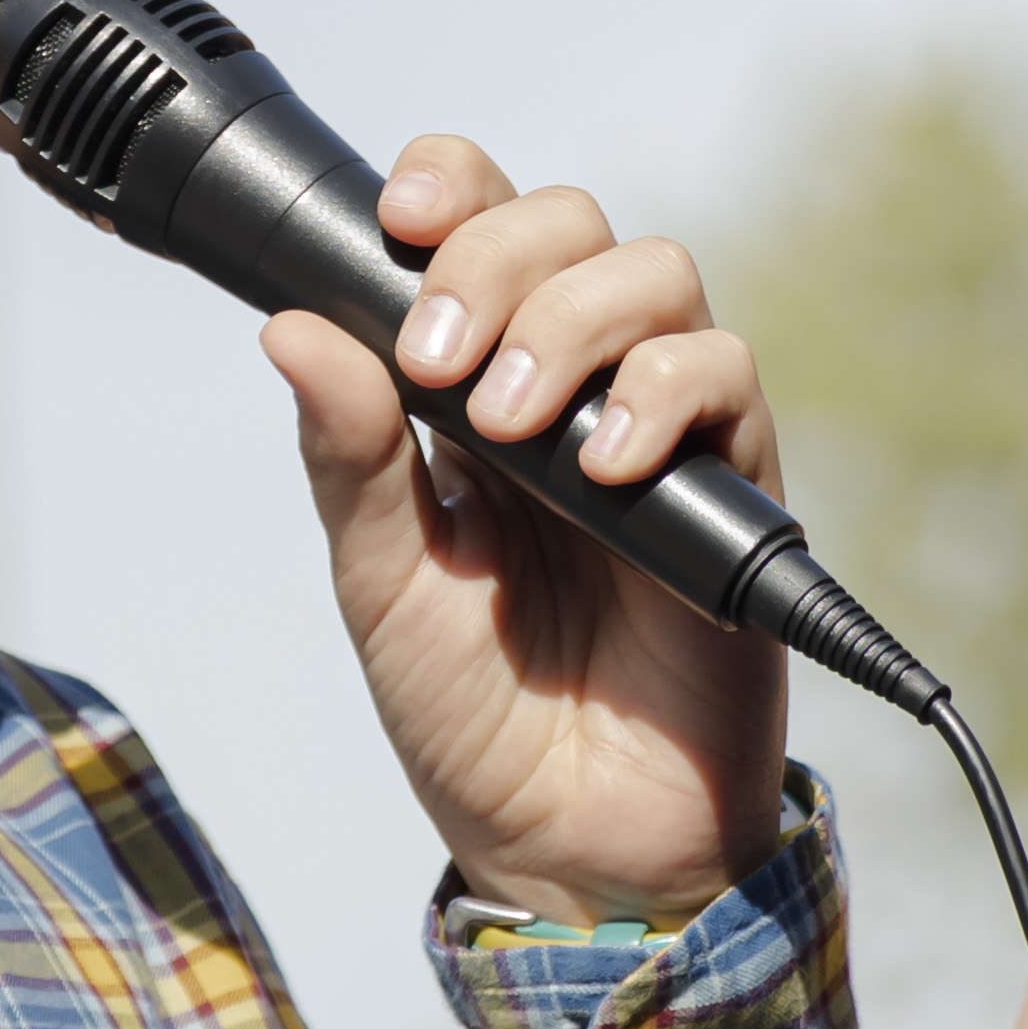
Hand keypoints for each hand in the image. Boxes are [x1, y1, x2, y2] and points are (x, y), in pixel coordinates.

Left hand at [263, 133, 789, 929]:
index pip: (480, 221)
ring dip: (572, 322)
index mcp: (478, 379)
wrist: (565, 843)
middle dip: (494, 261)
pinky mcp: (736, 485)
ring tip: (511, 425)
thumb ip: (347, 455)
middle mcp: (577, 378)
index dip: (451, 185)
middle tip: (436, 363)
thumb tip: (291, 326)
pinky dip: (662, 395)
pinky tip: (599, 469)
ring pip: (658, 273)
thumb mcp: (378, 578)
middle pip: (571, 220)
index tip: (398, 220)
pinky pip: (728, 375)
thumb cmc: (471, 709)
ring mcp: (662, 426)